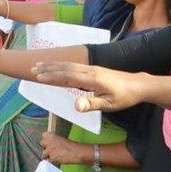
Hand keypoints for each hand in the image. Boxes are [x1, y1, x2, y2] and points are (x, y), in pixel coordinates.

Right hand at [32, 62, 147, 112]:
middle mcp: (90, 70)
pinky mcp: (93, 69)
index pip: (68, 77)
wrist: (138, 85)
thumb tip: (75, 106)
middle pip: (65, 67)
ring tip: (40, 65)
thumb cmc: (124, 97)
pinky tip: (57, 67)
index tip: (38, 77)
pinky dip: (62, 65)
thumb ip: (91, 104)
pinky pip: (74, 65)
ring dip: (53, 65)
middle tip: (32, 69)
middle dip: (48, 68)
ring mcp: (91, 68)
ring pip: (69, 65)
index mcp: (92, 79)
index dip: (52, 77)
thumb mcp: (109, 105)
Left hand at [41, 132, 86, 164]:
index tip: (49, 141)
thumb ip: (55, 140)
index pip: (44, 134)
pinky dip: (52, 161)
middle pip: (42, 143)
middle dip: (46, 146)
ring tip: (55, 156)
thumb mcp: (62, 139)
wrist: (76, 152)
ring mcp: (49, 150)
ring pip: (44, 154)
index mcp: (52, 135)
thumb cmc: (72, 146)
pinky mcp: (51, 158)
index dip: (46, 138)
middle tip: (51, 149)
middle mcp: (49, 142)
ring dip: (48, 155)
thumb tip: (53, 144)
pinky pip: (49, 160)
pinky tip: (57, 160)